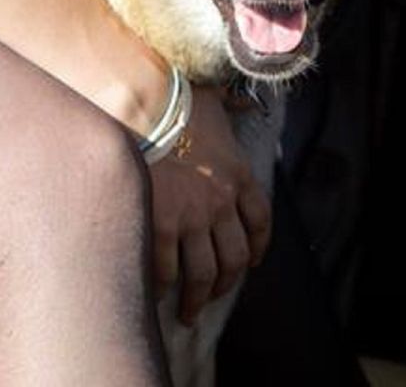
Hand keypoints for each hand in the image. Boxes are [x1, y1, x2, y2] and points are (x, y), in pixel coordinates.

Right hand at [148, 85, 272, 325]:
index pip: (260, 221)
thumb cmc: (177, 94)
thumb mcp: (215, 97)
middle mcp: (222, 202)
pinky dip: (163, 286)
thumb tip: (242, 102)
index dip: (258, 247)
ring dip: (197, 299)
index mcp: (238, 174)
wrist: (146, 100)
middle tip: (212, 296)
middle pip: (234, 259)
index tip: (252, 261)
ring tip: (187, 311)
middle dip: (225, 284)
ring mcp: (193, 216)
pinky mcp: (162, 223)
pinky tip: (156, 292)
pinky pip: (167, 269)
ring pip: (204, 274)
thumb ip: (230, 106)